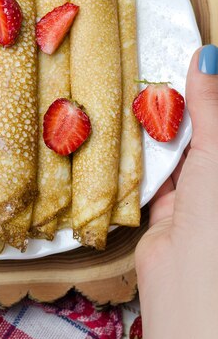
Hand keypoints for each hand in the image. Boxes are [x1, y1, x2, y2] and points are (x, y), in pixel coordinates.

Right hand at [136, 44, 217, 338]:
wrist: (188, 281)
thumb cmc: (216, 213)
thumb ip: (211, 104)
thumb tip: (209, 56)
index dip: (210, 91)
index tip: (196, 58)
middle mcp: (217, 177)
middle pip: (204, 131)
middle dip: (186, 103)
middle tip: (164, 66)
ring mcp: (197, 193)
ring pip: (178, 149)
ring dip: (162, 126)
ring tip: (143, 89)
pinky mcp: (168, 207)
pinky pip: (155, 170)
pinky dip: (143, 151)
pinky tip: (129, 125)